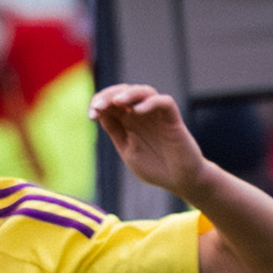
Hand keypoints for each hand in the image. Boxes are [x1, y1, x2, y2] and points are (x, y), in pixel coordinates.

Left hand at [91, 84, 206, 198]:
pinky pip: (164, 103)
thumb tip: (100, 114)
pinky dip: (151, 103)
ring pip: (145, 91)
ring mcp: (158, 116)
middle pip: (125, 92)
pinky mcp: (174, 120)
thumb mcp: (128, 150)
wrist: (182, 181)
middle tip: (98, 106)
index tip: (91, 115)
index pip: (112, 103)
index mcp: (129, 122)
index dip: (99, 103)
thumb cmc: (156, 167)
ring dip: (129, 93)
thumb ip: (116, 132)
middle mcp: (143, 115)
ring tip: (117, 101)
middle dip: (109, 95)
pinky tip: (138, 111)